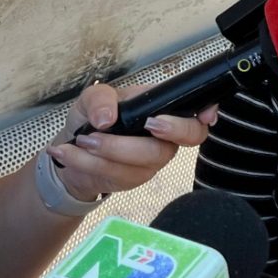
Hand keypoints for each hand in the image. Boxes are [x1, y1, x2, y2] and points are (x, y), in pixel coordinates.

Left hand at [46, 84, 216, 200]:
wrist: (72, 151)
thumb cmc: (93, 118)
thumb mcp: (92, 98)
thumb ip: (100, 99)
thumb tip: (108, 119)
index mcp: (164, 108)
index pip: (197, 112)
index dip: (208, 114)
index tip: (205, 117)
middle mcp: (166, 135)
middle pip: (183, 139)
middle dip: (165, 131)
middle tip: (135, 125)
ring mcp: (154, 159)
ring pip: (147, 159)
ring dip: (109, 150)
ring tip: (80, 140)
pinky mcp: (136, 179)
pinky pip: (120, 175)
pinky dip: (89, 163)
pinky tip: (69, 152)